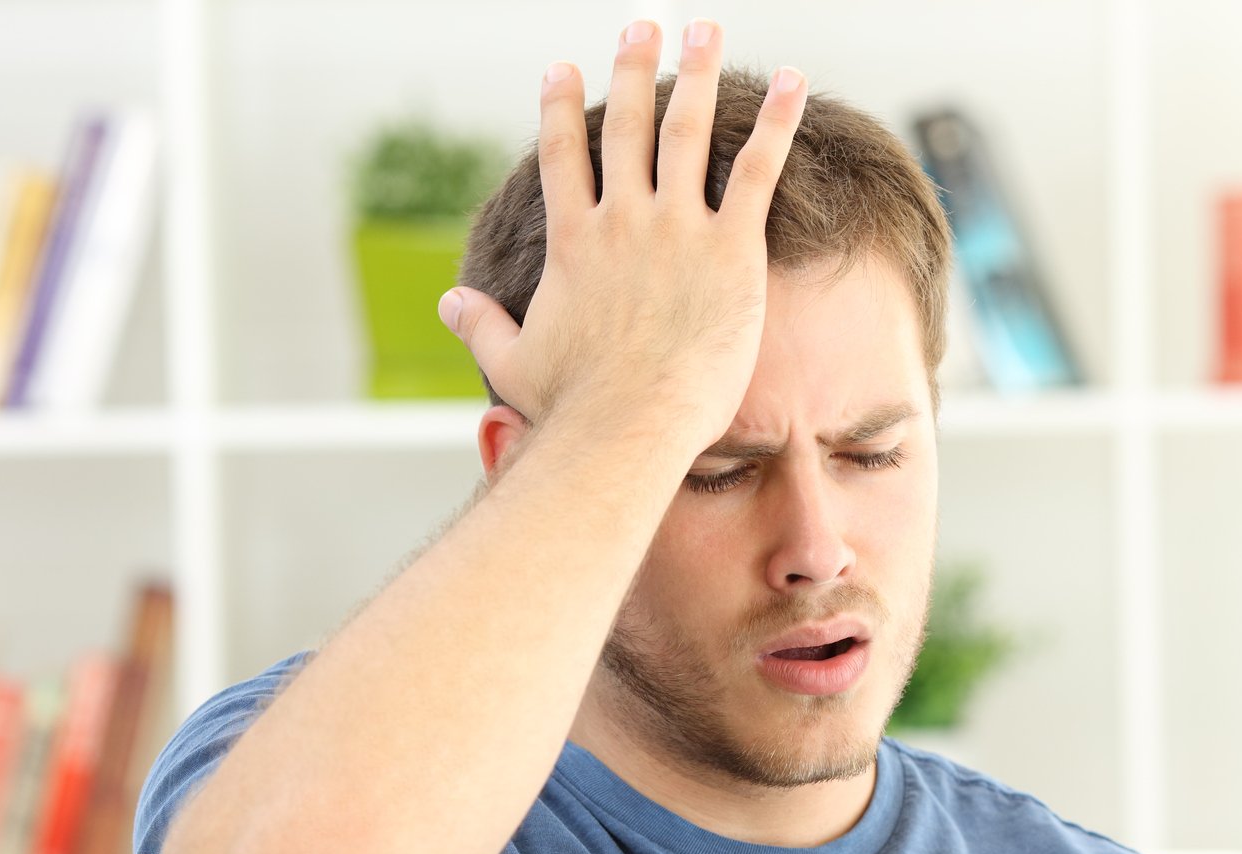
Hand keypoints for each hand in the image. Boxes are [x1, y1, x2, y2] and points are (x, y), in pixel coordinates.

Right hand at [439, 19, 807, 455]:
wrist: (628, 426)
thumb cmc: (573, 408)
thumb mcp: (512, 363)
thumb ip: (480, 325)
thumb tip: (448, 302)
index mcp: (572, 241)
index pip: (561, 155)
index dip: (559, 106)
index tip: (560, 68)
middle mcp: (621, 220)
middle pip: (626, 126)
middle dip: (633, 69)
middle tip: (641, 26)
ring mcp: (676, 228)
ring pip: (688, 130)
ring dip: (698, 73)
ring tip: (706, 29)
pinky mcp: (730, 248)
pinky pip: (757, 170)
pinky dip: (777, 123)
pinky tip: (794, 81)